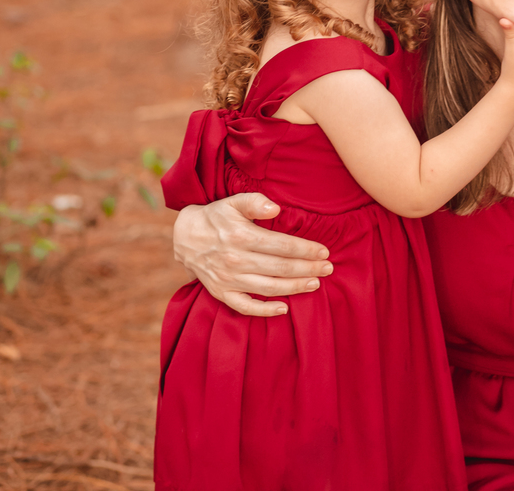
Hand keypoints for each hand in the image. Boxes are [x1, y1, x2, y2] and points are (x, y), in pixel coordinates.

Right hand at [172, 193, 333, 316]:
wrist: (184, 236)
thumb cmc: (216, 217)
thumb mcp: (233, 202)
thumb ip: (255, 202)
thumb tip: (275, 208)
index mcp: (241, 237)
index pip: (282, 246)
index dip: (306, 249)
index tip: (324, 251)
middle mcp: (235, 261)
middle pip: (280, 268)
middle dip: (308, 268)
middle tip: (329, 268)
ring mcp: (228, 280)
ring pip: (268, 288)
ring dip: (295, 288)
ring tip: (315, 283)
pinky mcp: (221, 293)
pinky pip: (245, 307)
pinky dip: (265, 311)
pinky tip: (284, 308)